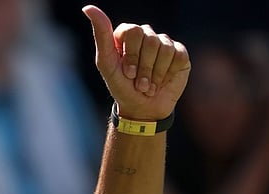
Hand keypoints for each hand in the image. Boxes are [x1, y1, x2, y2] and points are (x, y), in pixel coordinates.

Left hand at [83, 5, 190, 120]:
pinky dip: (168, 74)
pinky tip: (161, 82)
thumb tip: (88, 8)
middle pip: (150, 40)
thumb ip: (101, 35)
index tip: (127, 73)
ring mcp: (164, 43)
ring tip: (148, 86)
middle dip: (144, 67)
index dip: (132, 55)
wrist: (142, 108)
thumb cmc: (121, 86)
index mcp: (127, 34)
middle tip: (138, 83)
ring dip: (155, 74)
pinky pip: (178, 57)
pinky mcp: (180, 53)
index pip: (133, 31)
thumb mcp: (106, 63)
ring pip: (165, 49)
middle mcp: (146, 35)